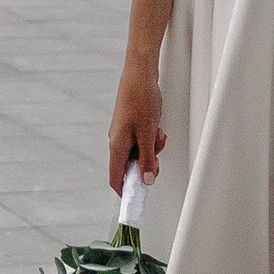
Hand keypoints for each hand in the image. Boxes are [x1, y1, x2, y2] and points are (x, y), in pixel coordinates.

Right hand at [108, 58, 162, 203]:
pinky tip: (156, 128)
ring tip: (158, 136)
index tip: (137, 200)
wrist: (140, 73)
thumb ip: (147, 158)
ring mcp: (123, 132)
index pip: (116, 178)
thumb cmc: (141, 99)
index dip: (126, 191)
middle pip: (129, 166)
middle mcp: (117, 141)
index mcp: (117, 145)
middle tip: (157, 160)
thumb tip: (146, 180)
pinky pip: (140, 140)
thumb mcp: (148, 133)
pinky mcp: (129, 125)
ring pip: (137, 153)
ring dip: (151, 150)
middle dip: (145, 166)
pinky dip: (150, 139)